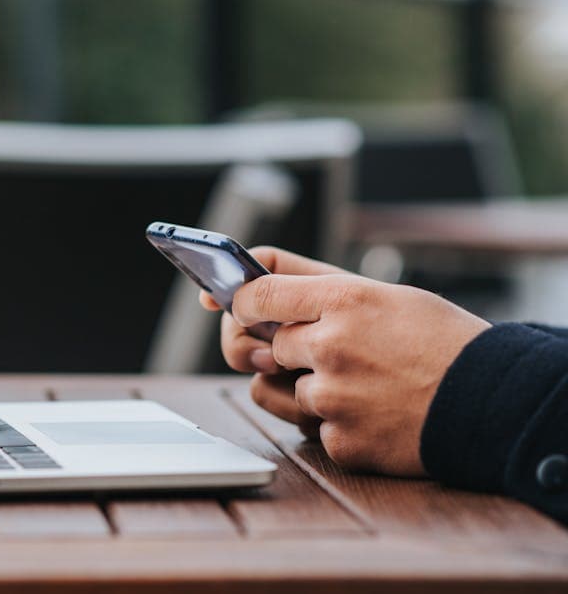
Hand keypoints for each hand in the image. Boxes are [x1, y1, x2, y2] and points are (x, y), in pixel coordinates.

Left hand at [219, 249, 490, 475]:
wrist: (494, 403)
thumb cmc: (439, 342)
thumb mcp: (385, 295)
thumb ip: (312, 290)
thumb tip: (238, 296)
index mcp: (343, 300)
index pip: (254, 294)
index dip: (242, 303)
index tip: (244, 310)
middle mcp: (331, 346)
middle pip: (267, 346)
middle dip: (291, 351)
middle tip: (338, 352)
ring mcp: (333, 398)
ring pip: (278, 391)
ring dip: (308, 389)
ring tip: (360, 383)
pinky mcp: (340, 441)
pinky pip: (309, 429)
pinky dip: (334, 424)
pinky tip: (372, 413)